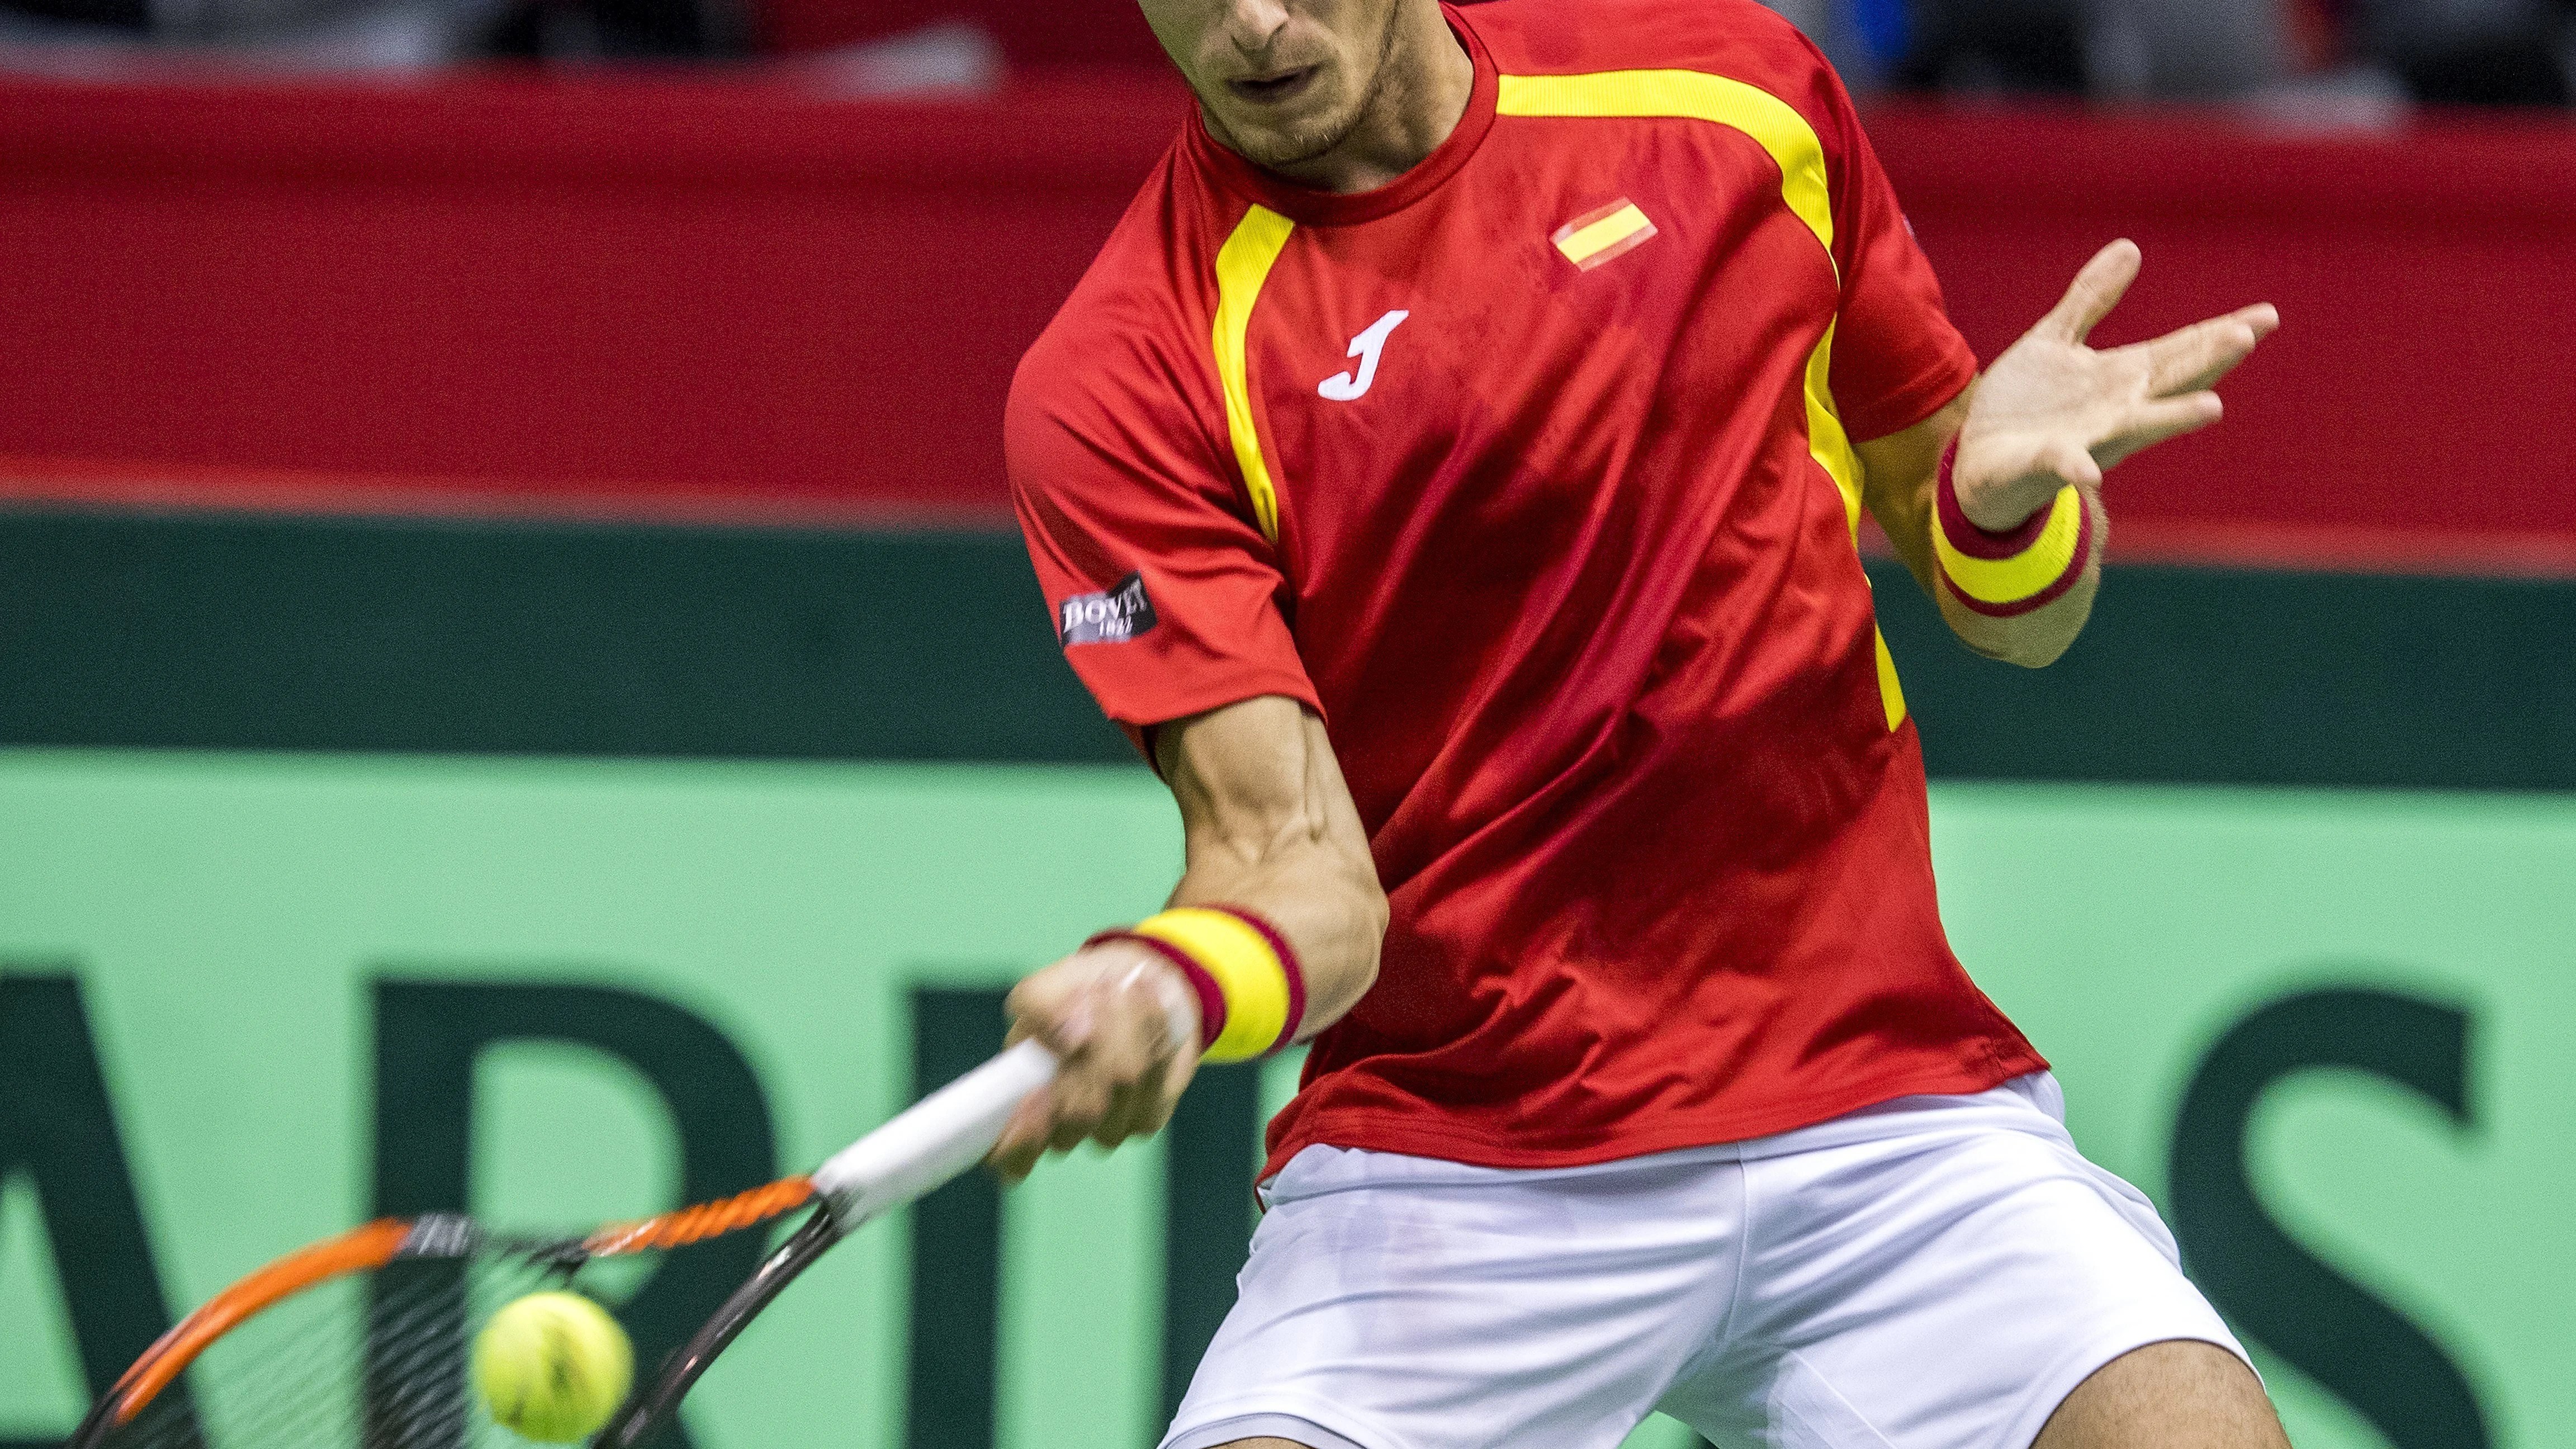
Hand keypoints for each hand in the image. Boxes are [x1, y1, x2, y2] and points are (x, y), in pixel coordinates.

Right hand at [988, 943, 1201, 1182]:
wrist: (1131, 990)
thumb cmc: (1074, 995)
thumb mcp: (1044, 989)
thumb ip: (1041, 1006)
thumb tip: (1073, 1040)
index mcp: (1019, 1107)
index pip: (1009, 1156)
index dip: (1021, 1139)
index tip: (1033, 1097)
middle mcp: (1060, 1129)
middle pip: (1077, 1114)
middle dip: (1090, 1050)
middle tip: (1090, 999)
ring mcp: (1105, 1129)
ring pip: (1121, 1089)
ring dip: (1123, 1033)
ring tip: (1116, 995)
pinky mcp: (1145, 1119)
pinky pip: (1153, 1083)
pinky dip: (1150, 1039)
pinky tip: (1143, 1012)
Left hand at [1956, 240, 2278, 530]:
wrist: (1977, 459)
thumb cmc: (2026, 405)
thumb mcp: (2056, 339)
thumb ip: (2092, 300)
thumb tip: (2131, 247)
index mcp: (2121, 377)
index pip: (2182, 350)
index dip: (2222, 332)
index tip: (2266, 315)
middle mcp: (2117, 410)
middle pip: (2172, 381)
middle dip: (2209, 361)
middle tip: (2248, 336)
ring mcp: (2087, 439)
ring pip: (2137, 427)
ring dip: (2173, 417)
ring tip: (2213, 407)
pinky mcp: (2048, 463)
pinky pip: (2066, 464)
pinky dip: (2077, 466)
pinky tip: (2090, 471)